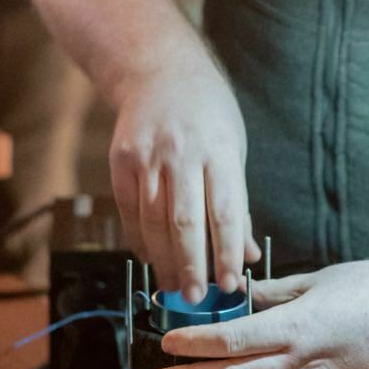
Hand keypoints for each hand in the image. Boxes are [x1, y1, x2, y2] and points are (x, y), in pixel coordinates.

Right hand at [109, 47, 257, 302]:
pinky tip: (151, 259)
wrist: (159, 69)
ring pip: (154, 222)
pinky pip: (130, 211)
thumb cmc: (207, 112)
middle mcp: (182, 154)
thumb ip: (237, 204)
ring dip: (164, 261)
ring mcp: (148, 156)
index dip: (226, 254)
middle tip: (196, 299)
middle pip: (185, 223)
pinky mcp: (121, 160)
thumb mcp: (233, 149)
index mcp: (219, 151)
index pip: (226, 213)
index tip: (230, 285)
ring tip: (174, 288)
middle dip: (192, 267)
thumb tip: (247, 255)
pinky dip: (140, 240)